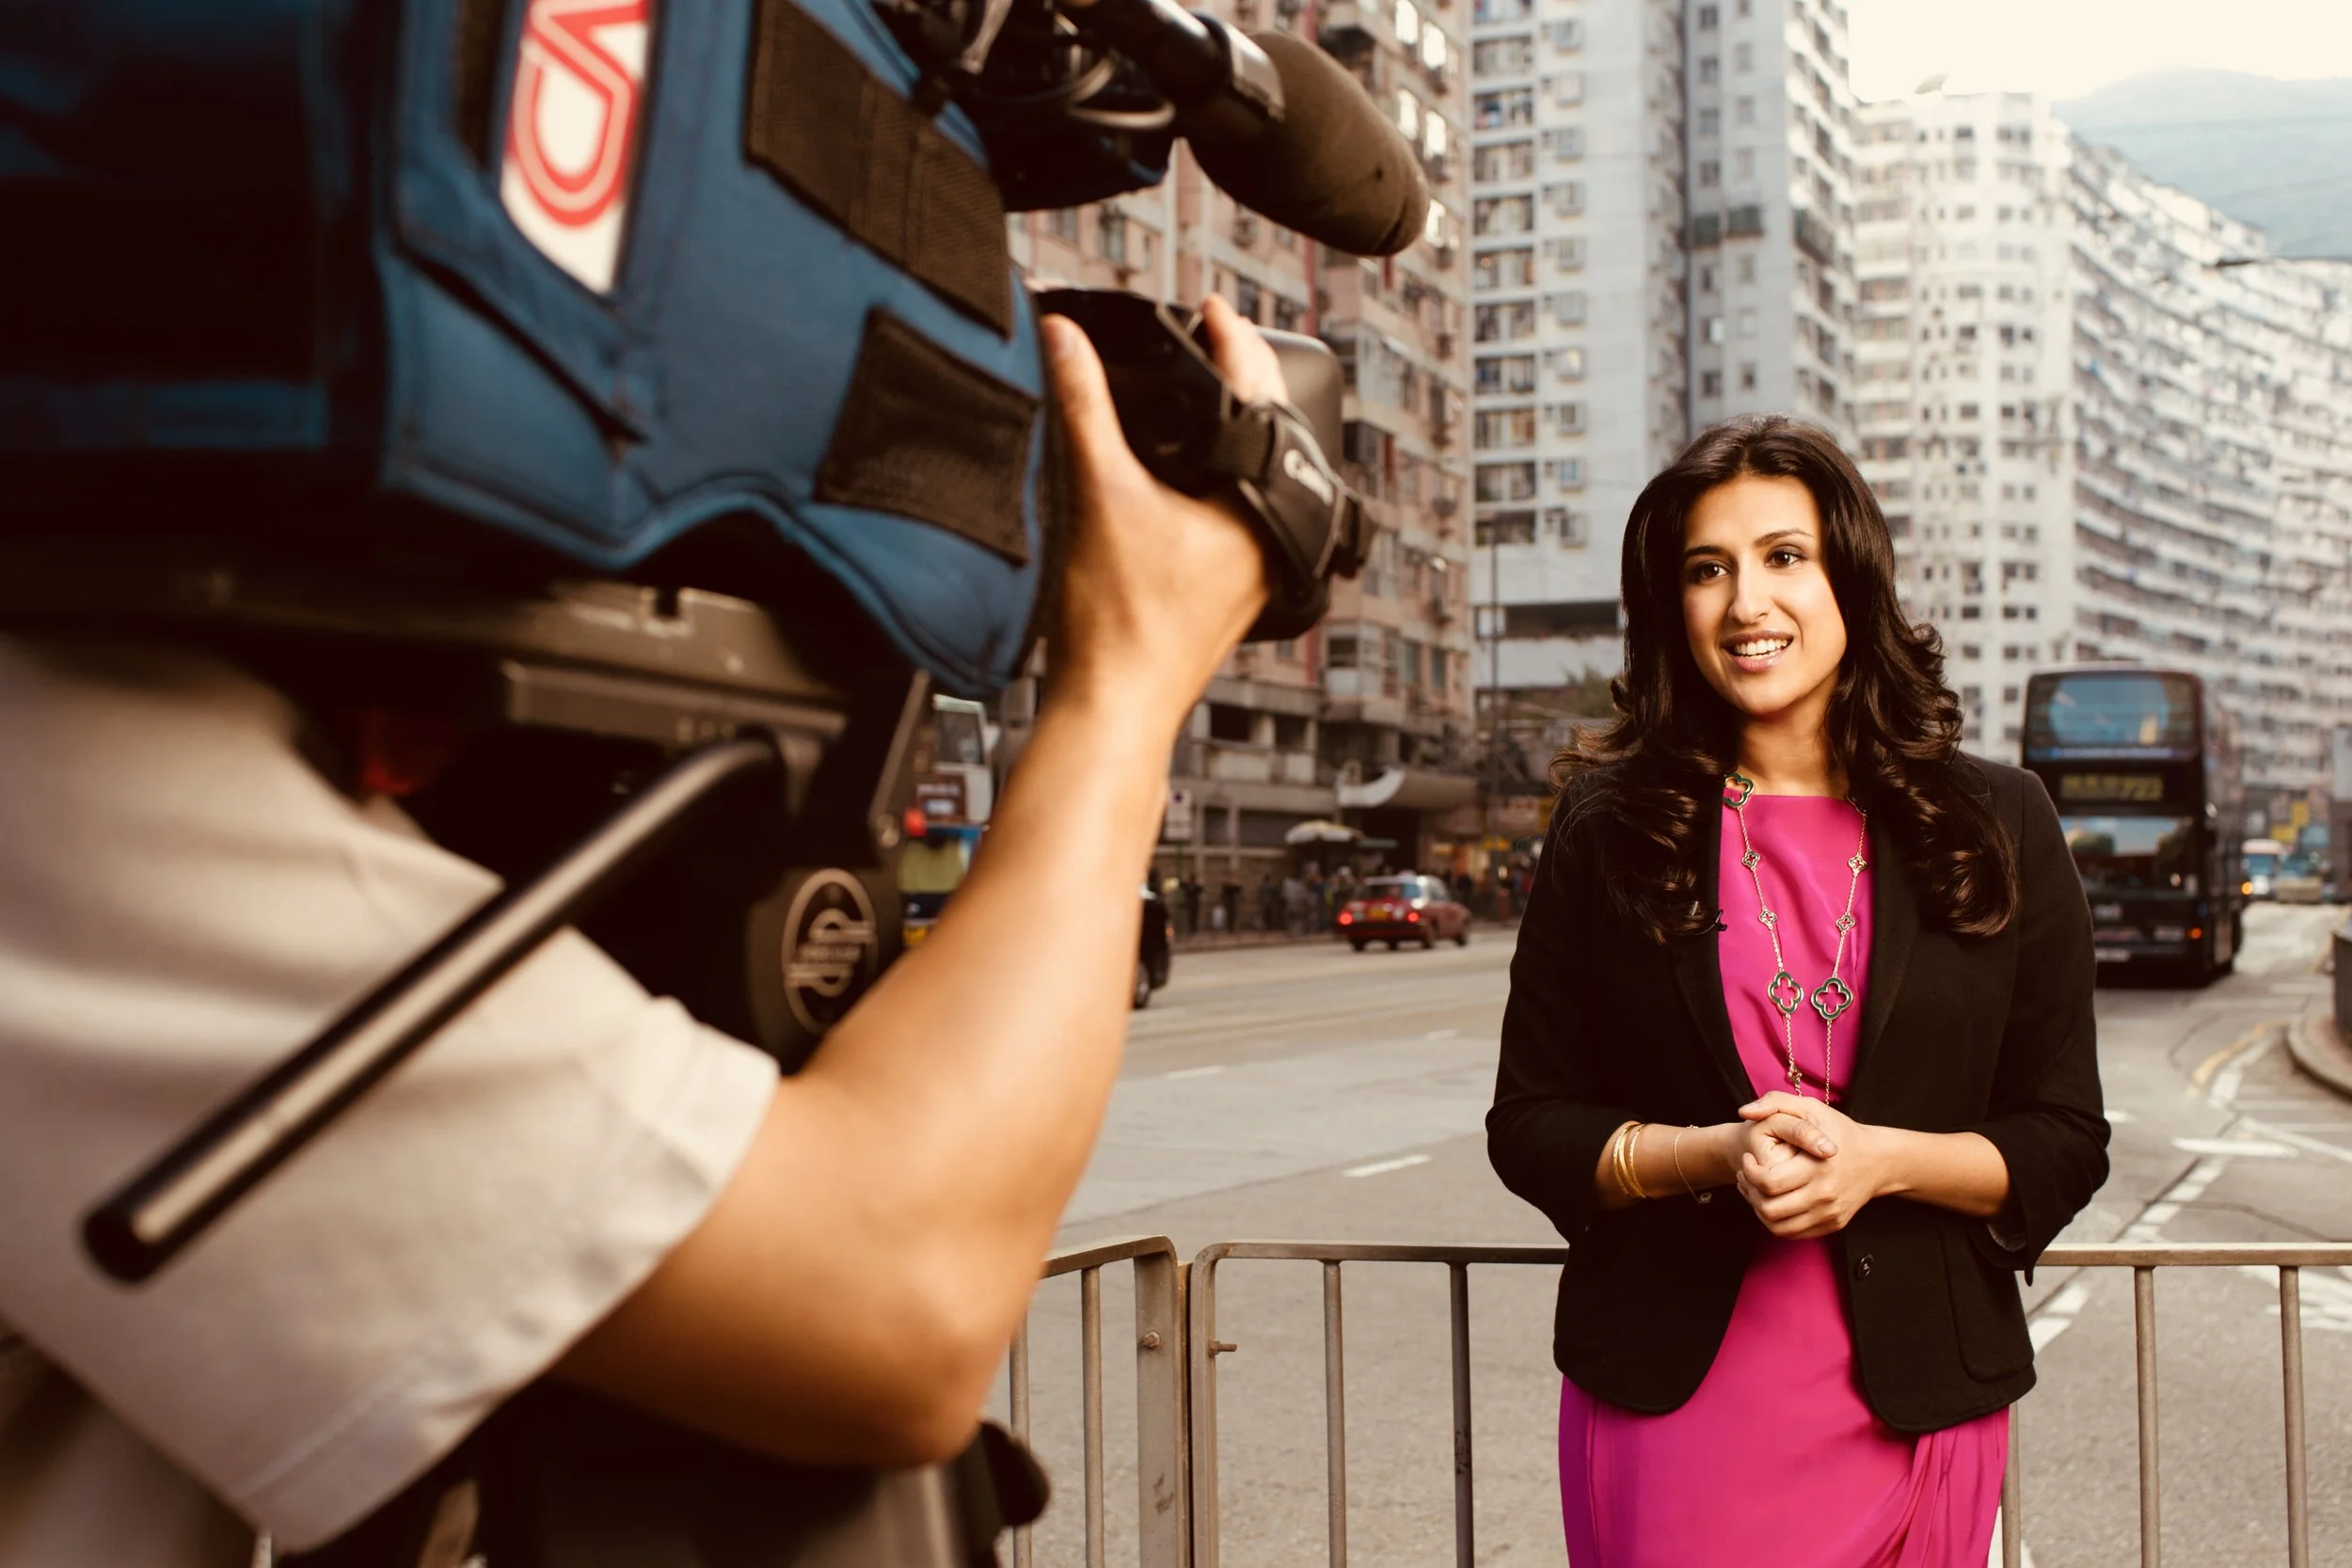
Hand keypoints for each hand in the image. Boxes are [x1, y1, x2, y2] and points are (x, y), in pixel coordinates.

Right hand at [1040, 294, 1278, 724]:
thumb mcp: (1097, 493)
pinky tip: (1179, 470)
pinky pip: (1236, 509)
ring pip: (1254, 473)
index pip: (1262, 394)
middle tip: (1202, 340)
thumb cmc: (1117, 626)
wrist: (1113, 707)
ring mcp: (1261, 564)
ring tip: (1192, 395)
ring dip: (1224, 432)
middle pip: (1267, 431)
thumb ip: (1082, 404)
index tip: (1209, 307)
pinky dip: (1212, 477)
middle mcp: (1277, 534)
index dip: (1231, 340)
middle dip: (1232, 381)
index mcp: (1266, 505)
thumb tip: (1065, 337)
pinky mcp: (1235, 586)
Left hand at [1731, 1094, 1887, 1238]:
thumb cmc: (1839, 1131)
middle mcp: (1825, 1194)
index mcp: (1817, 1166)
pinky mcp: (1833, 1224)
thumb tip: (1744, 1112)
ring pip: (1778, 1227)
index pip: (1768, 1182)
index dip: (1750, 1173)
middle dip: (1749, 1192)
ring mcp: (1830, 1213)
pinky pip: (1793, 1233)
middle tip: (1747, 1175)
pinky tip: (1773, 1200)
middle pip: (1769, 1209)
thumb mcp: (1810, 1107)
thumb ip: (1774, 1102)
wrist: (1878, 1160)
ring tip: (1756, 1190)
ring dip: (1758, 1209)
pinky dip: (1776, 1221)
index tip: (1748, 1159)